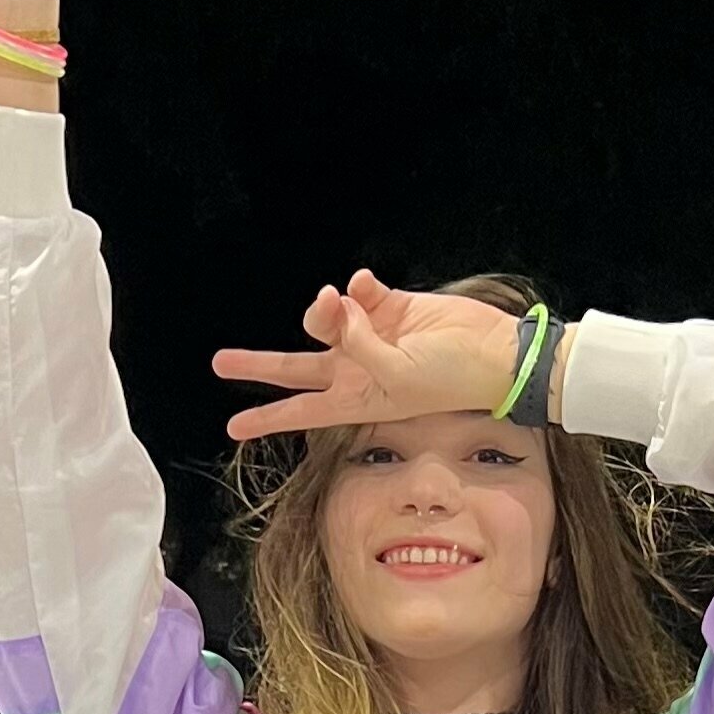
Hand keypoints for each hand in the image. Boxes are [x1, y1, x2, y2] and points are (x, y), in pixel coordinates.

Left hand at [212, 274, 521, 438]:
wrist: (493, 352)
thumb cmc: (450, 378)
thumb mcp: (396, 376)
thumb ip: (357, 345)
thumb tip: (336, 310)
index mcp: (355, 398)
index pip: (300, 410)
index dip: (266, 419)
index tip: (233, 428)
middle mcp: (356, 369)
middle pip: (295, 367)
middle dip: (258, 364)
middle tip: (220, 362)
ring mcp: (370, 336)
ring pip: (324, 317)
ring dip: (325, 308)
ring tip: (341, 301)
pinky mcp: (389, 306)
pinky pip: (358, 290)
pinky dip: (360, 287)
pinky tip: (370, 286)